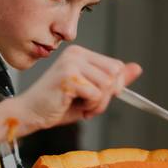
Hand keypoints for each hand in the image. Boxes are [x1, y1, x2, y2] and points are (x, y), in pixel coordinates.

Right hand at [14, 45, 140, 132]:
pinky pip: (96, 94)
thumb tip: (137, 68)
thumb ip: (114, 80)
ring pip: (107, 84)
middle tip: (89, 104)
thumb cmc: (57, 104)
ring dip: (98, 103)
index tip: (95, 96)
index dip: (113, 87)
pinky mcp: (68, 77)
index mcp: (81, 54)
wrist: (30, 113)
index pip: (116, 66)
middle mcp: (76, 54)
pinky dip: (90, 106)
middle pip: (114, 74)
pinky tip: (73, 106)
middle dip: (107, 95)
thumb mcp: (92, 92)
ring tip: (81, 105)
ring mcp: (71, 64)